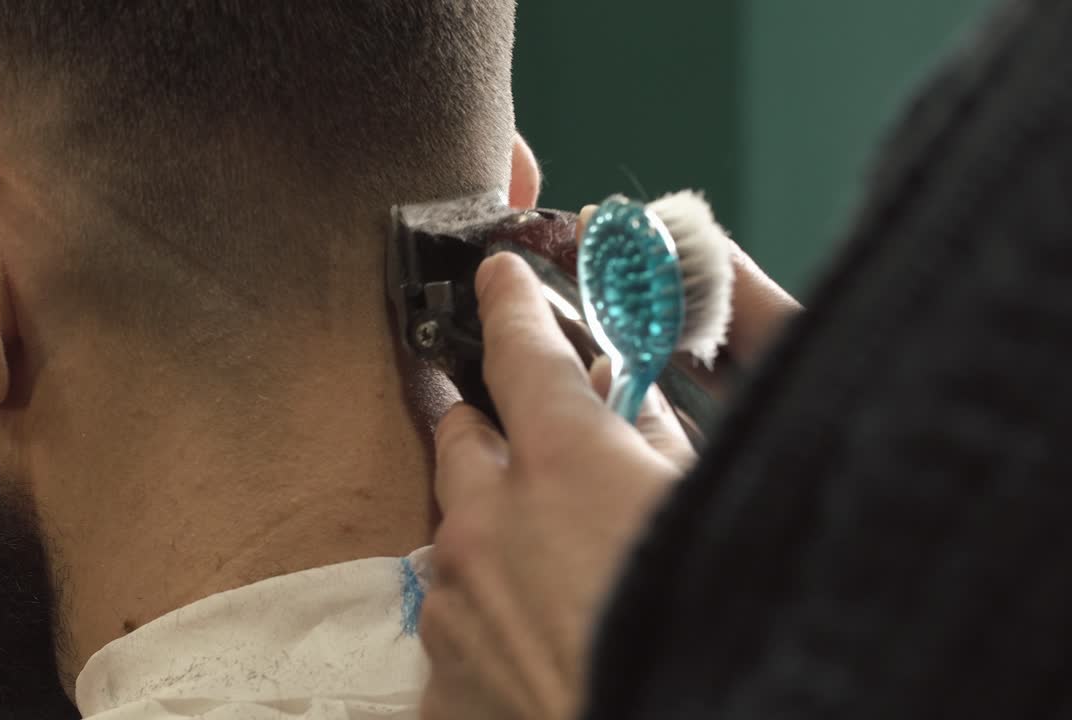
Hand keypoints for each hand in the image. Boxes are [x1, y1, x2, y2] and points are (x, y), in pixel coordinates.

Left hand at [419, 252, 682, 719]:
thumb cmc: (703, 630)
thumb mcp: (706, 512)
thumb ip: (657, 439)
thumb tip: (623, 396)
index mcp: (563, 465)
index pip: (520, 349)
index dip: (510, 302)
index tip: (497, 275)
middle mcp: (487, 522)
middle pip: (461, 436)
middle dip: (491, 426)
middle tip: (528, 438)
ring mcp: (454, 599)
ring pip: (456, 530)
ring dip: (492, 529)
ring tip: (552, 567)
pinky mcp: (441, 670)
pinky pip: (453, 612)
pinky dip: (486, 605)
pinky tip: (536, 632)